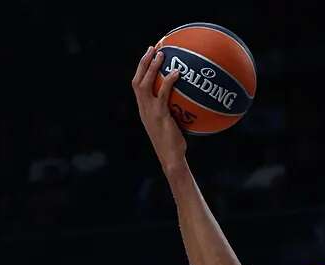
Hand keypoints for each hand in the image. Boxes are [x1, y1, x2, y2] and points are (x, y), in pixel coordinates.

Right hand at [131, 46, 186, 171]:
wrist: (171, 157)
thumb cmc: (174, 143)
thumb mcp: (170, 124)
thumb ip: (172, 111)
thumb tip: (186, 100)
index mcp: (143, 109)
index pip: (137, 85)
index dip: (141, 69)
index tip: (148, 56)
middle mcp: (143, 108)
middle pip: (137, 79)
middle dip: (143, 62)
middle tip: (153, 48)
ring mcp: (150, 111)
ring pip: (145, 84)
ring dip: (152, 67)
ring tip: (162, 54)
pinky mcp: (160, 115)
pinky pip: (163, 94)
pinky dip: (168, 82)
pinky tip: (177, 73)